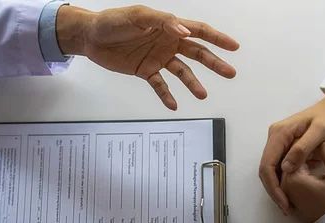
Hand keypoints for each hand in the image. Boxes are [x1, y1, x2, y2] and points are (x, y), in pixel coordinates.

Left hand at [56, 5, 238, 109]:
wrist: (90, 37)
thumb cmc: (112, 21)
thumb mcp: (138, 16)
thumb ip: (163, 22)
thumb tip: (184, 33)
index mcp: (168, 26)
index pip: (199, 31)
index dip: (217, 38)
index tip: (234, 47)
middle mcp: (167, 43)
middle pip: (197, 53)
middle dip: (214, 63)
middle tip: (230, 73)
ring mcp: (158, 58)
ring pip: (182, 72)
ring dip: (193, 83)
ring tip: (202, 95)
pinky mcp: (145, 71)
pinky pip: (160, 85)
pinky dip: (167, 95)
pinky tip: (173, 105)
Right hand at [259, 92, 324, 212]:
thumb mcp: (321, 131)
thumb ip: (302, 149)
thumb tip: (284, 169)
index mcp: (279, 133)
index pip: (267, 164)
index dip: (273, 186)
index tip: (284, 202)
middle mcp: (275, 138)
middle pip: (267, 169)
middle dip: (275, 190)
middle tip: (287, 208)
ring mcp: (281, 142)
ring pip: (274, 170)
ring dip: (280, 187)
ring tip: (291, 204)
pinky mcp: (288, 147)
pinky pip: (283, 167)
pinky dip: (288, 180)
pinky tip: (297, 191)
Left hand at [280, 141, 324, 222]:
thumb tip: (319, 138)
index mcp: (291, 178)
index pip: (296, 149)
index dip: (310, 141)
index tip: (324, 139)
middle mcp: (284, 184)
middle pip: (291, 156)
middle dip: (307, 149)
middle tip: (323, 148)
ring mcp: (286, 190)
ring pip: (293, 163)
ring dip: (306, 157)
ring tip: (322, 156)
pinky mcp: (291, 193)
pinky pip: (294, 172)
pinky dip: (304, 166)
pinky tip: (318, 165)